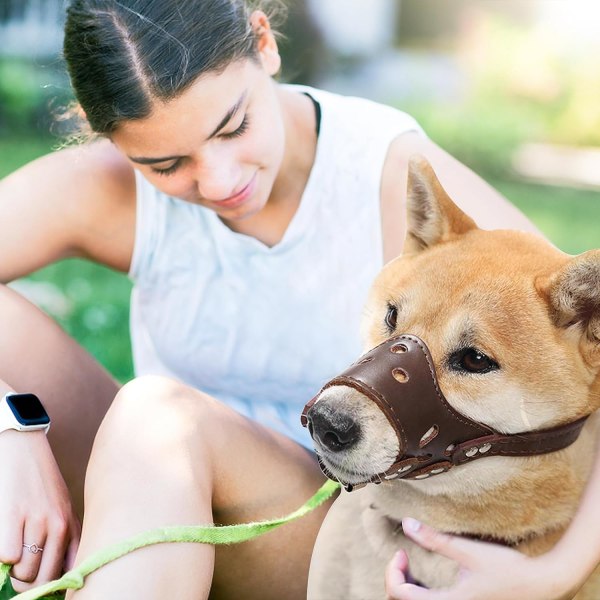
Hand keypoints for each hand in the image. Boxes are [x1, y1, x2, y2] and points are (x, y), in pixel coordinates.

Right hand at [0, 429, 80, 591]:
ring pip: (24, 572)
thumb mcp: (60, 507)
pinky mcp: (13, 515)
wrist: (24, 448)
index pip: (71, 571)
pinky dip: (3, 555)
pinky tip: (6, 539)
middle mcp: (59, 525)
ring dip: (14, 569)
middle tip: (19, 573)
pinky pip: (7, 557)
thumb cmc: (40, 482)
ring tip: (13, 549)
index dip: (55, 586)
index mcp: (72, 525)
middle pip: (44, 578)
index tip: (46, 587)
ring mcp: (37, 520)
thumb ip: (62, 537)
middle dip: (28, 583)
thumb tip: (57, 575)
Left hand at [385, 518, 579, 599]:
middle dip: (395, 580)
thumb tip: (407, 523)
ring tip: (409, 566)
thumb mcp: (468, 550)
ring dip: (406, 588)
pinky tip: (422, 578)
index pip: (401, 596)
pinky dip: (418, 594)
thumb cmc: (507, 569)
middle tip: (402, 557)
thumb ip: (435, 539)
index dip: (393, 572)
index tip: (402, 552)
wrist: (539, 586)